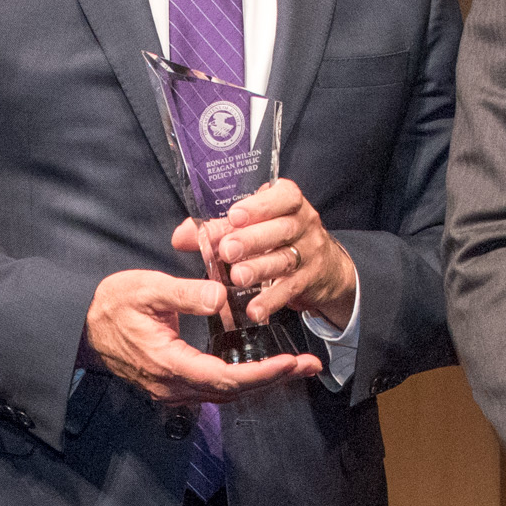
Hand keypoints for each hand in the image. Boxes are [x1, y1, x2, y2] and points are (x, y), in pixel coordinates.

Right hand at [83, 268, 322, 404]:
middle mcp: (174, 387)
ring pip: (225, 394)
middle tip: (309, 365)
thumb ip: (184, 292)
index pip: (226, 376)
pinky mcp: (172, 386)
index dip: (263, 373)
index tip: (292, 361)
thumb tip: (220, 298)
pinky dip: (241, 381)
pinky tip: (258, 369)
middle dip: (273, 379)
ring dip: (260, 382)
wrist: (81, 328)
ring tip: (292, 367)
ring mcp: (172, 390)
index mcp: (170, 364)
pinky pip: (213, 390)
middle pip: (233, 391)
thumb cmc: (111, 305)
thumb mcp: (146, 288)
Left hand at [179, 179, 357, 329]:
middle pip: (281, 229)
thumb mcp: (255, 226)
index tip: (235, 215)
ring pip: (284, 259)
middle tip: (227, 249)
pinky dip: (271, 301)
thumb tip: (180, 236)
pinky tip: (254, 309)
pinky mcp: (309, 281)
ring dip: (259, 268)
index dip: (260, 205)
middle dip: (253, 239)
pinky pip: (289, 290)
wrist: (324, 268)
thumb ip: (218, 228)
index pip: (283, 196)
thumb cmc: (279, 238)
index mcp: (288, 203)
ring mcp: (309, 253)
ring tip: (237, 278)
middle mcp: (303, 224)